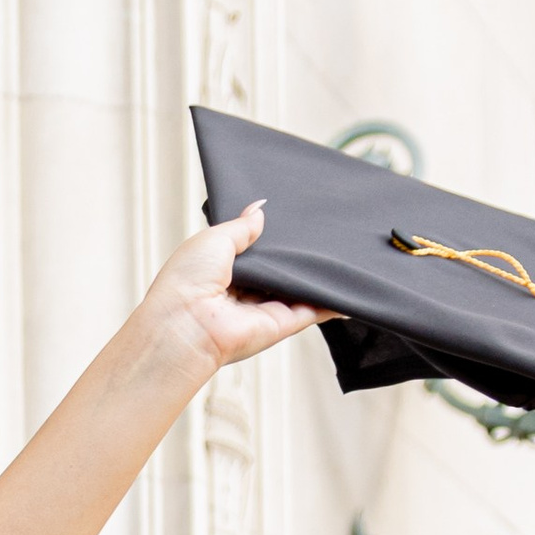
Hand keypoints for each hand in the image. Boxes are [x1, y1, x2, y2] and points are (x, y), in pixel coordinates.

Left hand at [140, 201, 329, 376]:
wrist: (185, 324)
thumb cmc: (187, 281)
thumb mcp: (214, 238)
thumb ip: (241, 226)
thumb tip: (260, 209)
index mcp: (221, 272)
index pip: (254, 254)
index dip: (271, 239)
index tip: (292, 220)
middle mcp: (242, 294)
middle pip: (277, 271)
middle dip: (296, 254)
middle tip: (322, 229)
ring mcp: (262, 311)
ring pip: (297, 289)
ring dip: (316, 274)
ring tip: (341, 249)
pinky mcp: (280, 325)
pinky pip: (312, 310)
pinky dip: (331, 300)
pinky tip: (349, 286)